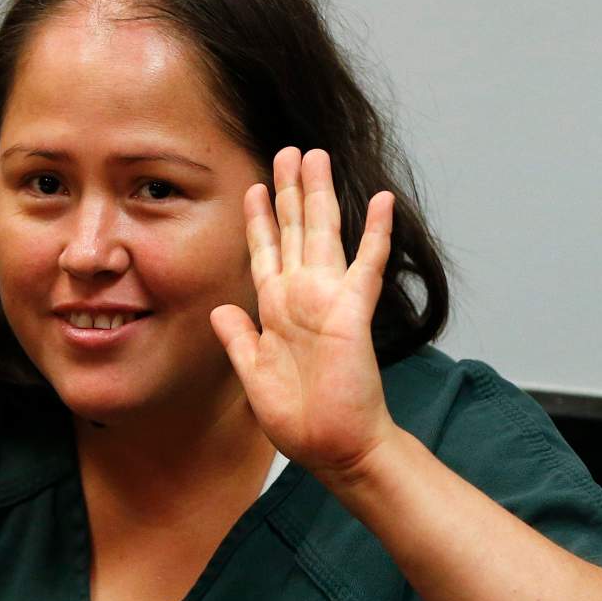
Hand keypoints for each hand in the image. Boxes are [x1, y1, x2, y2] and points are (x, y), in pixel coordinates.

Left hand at [210, 147, 396, 479]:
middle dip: (289, 190)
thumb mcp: (253, 374)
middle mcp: (302, 295)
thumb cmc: (300, 419)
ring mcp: (329, 300)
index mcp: (276, 308)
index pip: (264, 252)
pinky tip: (381, 200)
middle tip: (288, 151)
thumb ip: (238, 338)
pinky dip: (375, 232)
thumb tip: (220, 309)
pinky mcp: (352, 312)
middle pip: (293, 230)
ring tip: (317, 156)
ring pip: (323, 233)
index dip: (258, 220)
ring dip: (320, 195)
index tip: (253, 187)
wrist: (335, 449)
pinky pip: (365, 264)